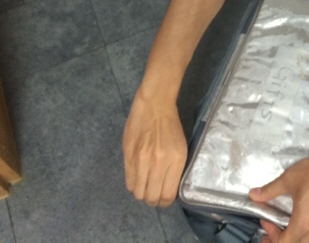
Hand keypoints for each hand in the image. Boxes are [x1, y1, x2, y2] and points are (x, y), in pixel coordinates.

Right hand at [122, 90, 187, 206]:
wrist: (154, 106)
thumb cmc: (171, 126)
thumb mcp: (180, 148)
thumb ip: (173, 170)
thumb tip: (166, 189)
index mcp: (175, 161)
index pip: (167, 194)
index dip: (164, 202)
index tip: (163, 200)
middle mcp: (158, 163)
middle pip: (150, 197)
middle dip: (152, 200)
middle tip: (153, 194)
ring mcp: (141, 160)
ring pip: (137, 192)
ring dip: (141, 193)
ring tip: (144, 185)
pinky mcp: (127, 156)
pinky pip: (128, 181)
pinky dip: (132, 184)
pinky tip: (137, 177)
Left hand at [249, 152, 308, 242]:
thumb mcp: (289, 179)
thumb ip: (270, 190)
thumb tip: (253, 195)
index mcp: (302, 224)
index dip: (271, 236)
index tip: (266, 222)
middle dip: (280, 241)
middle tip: (271, 231)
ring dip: (296, 242)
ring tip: (288, 234)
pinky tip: (307, 232)